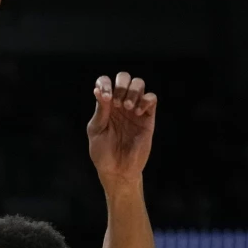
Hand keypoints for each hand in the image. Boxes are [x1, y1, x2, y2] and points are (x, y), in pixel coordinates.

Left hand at [87, 72, 157, 187]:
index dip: (105, 83)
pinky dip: (145, 100)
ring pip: (139, 84)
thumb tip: (98, 90)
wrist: (117, 170)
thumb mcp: (96, 130)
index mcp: (105, 105)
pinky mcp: (148, 117)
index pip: (106, 82)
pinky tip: (137, 112)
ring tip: (127, 108)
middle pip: (125, 77)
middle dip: (121, 84)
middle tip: (117, 103)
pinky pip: (151, 98)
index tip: (104, 96)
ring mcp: (135, 109)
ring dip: (132, 91)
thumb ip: (100, 111)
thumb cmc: (103, 152)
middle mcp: (120, 104)